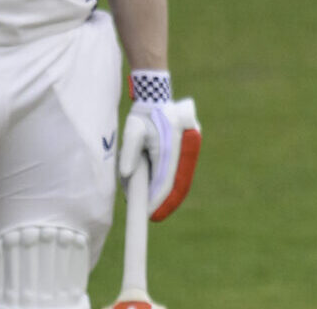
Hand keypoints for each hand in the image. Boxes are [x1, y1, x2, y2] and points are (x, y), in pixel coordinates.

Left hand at [118, 70, 201, 221]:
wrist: (158, 98)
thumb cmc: (143, 115)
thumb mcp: (132, 130)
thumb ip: (129, 152)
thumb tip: (127, 174)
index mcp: (171, 145)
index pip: (165, 181)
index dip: (158, 201)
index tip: (149, 214)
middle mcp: (185, 149)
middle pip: (178, 184)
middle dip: (166, 203)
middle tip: (154, 216)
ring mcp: (190, 148)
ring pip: (181, 180)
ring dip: (168, 194)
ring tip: (151, 203)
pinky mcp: (189, 149)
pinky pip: (181, 172)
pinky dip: (171, 184)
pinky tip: (159, 190)